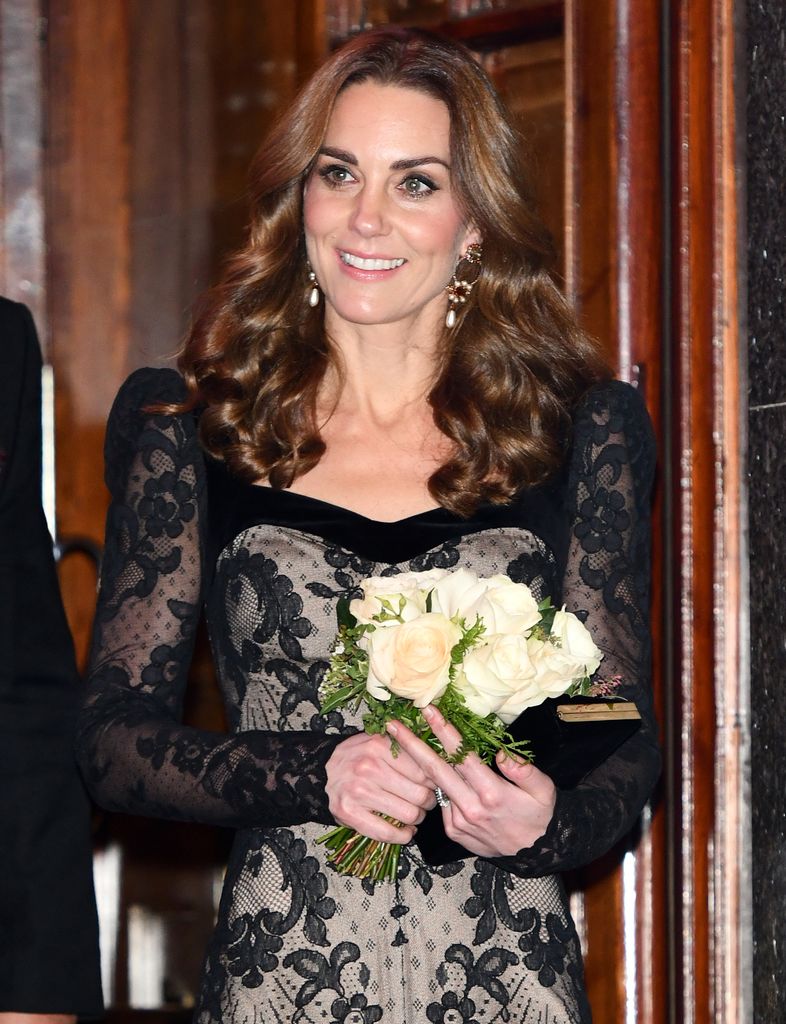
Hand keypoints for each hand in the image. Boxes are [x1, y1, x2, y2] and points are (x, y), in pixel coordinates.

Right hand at [325, 732, 436, 843]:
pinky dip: (402, 836)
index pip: (424, 771)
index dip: (434, 782)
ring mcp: (358, 791)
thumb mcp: (378, 742)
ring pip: (408, 814)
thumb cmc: (356, 757)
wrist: (319, 772)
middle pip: (420, 795)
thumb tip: (438, 763)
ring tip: (414, 815)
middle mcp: (369, 767)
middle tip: (425, 802)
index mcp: (379, 746)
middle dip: (428, 802)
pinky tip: (405, 831)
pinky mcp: (348, 812)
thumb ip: (404, 748)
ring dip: (417, 819)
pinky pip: (386, 832)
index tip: (434, 786)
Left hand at [387, 704, 556, 857]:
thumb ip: (524, 770)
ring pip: (435, 786)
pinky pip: (442, 802)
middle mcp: (471, 807)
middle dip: (411, 745)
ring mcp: (459, 821)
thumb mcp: (543, 790)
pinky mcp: (454, 831)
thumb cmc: (540, 815)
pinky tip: (437, 772)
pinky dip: (437, 785)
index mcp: (492, 793)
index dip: (443, 731)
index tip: (428, 711)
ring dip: (418, 764)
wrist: (536, 853)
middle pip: (435, 770)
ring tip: (403, 741)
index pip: (461, 756)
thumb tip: (502, 753)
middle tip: (392, 725)